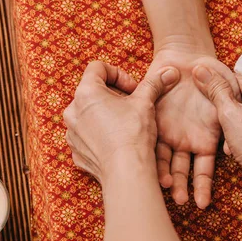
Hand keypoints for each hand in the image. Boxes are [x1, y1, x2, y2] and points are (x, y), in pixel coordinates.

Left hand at [64, 61, 179, 182]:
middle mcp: (72, 111)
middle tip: (132, 106)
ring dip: (106, 115)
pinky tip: (117, 141)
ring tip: (125, 125)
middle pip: (93, 92)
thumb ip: (154, 84)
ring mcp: (72, 133)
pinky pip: (87, 136)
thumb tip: (169, 71)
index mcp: (86, 93)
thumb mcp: (145, 103)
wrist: (126, 172)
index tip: (133, 89)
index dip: (119, 74)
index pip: (97, 68)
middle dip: (113, 96)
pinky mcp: (76, 151)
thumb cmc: (133, 134)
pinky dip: (100, 135)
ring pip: (89, 115)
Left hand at [149, 49, 240, 208]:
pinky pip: (151, 144)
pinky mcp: (154, 124)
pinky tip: (149, 170)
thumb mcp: (224, 85)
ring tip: (163, 189)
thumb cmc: (210, 72)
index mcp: (207, 138)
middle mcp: (187, 142)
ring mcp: (169, 135)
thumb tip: (229, 124)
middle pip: (183, 172)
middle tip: (180, 200)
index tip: (202, 202)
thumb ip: (228, 101)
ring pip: (165, 162)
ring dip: (165, 178)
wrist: (185, 59)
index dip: (203, 186)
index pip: (205, 169)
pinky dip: (151, 159)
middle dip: (182, 188)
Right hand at [192, 65, 241, 193]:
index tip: (211, 106)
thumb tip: (200, 69)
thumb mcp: (229, 115)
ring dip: (236, 126)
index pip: (237, 82)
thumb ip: (215, 90)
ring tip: (232, 142)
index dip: (220, 94)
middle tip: (224, 128)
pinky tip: (239, 147)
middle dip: (229, 115)